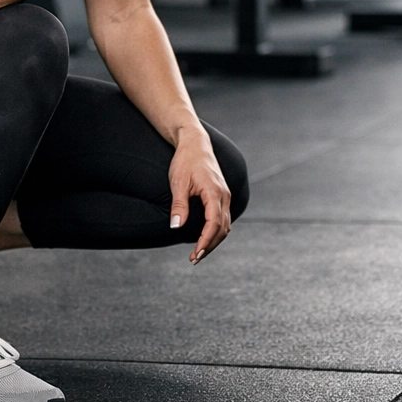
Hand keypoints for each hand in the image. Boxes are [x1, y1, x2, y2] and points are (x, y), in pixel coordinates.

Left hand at [167, 130, 232, 263]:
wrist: (195, 143)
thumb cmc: (186, 160)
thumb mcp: (178, 182)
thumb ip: (179, 205)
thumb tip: (176, 227)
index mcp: (215, 192)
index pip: (213, 224)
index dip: (205, 242)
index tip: (195, 254)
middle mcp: (224, 195)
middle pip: (222, 228)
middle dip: (209, 245)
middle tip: (194, 258)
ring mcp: (225, 195)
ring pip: (225, 225)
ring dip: (214, 240)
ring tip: (199, 252)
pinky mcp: (222, 195)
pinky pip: (223, 218)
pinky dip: (216, 231)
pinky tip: (206, 238)